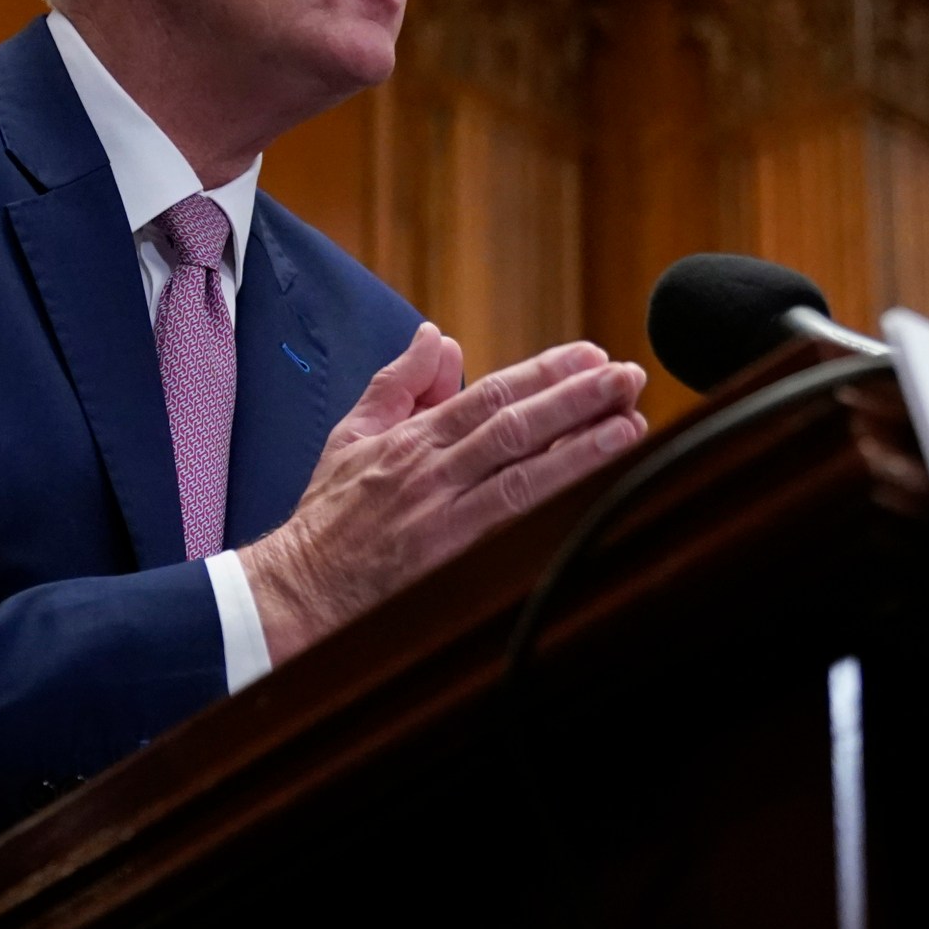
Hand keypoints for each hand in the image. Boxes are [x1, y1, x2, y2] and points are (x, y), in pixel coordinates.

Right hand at [238, 323, 646, 663]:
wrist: (297, 591)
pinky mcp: (450, 561)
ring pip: (522, 474)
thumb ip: (400, 383)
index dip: (545, 373)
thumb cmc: (330, 516)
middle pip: (514, 426)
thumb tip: (439, 338)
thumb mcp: (353, 435)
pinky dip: (555, 506)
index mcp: (412, 438)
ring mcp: (443, 518)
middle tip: (630, 377)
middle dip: (576, 399)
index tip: (592, 356)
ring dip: (582, 449)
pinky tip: (597, 493)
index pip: (491, 395)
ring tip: (631, 426)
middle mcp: (431, 472)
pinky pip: (511, 527)